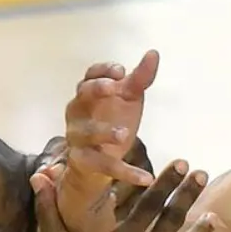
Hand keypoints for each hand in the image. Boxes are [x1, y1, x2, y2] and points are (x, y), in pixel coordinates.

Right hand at [64, 51, 158, 187]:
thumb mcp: (129, 98)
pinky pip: (103, 166)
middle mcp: (77, 112)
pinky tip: (146, 178)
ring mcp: (77, 137)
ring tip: (125, 134)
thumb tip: (153, 53)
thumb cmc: (112, 120)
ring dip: (104, 132)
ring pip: (86, 132)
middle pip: (80, 95)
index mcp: (88, 93)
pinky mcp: (83, 161)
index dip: (103, 71)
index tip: (121, 71)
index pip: (89, 75)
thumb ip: (140, 78)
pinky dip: (126, 173)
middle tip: (114, 89)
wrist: (100, 161)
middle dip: (96, 90)